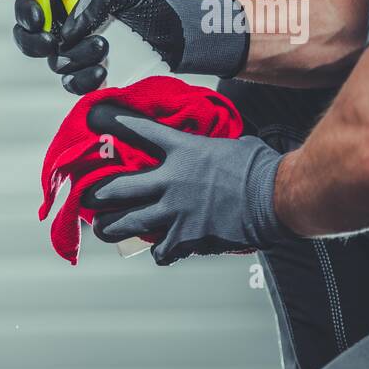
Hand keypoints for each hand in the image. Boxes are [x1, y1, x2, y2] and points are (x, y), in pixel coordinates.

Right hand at [12, 0, 250, 94]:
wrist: (177, 34)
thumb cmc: (149, 5)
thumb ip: (94, 0)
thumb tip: (68, 31)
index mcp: (66, 4)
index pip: (30, 6)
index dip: (25, 12)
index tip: (39, 17)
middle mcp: (64, 31)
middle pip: (28, 40)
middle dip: (34, 42)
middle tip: (52, 41)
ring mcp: (75, 57)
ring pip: (56, 63)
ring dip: (74, 56)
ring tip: (103, 46)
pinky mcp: (89, 79)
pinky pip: (72, 85)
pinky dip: (82, 80)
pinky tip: (102, 70)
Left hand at [81, 103, 290, 264]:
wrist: (280, 197)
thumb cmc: (260, 167)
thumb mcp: (228, 144)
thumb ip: (204, 149)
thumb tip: (203, 149)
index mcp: (182, 150)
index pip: (139, 130)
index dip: (112, 122)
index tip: (94, 117)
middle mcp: (170, 181)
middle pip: (115, 189)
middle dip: (96, 195)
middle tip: (89, 198)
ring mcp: (174, 211)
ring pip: (125, 224)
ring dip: (112, 228)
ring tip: (105, 229)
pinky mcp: (186, 237)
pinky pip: (160, 250)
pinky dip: (160, 251)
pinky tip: (162, 249)